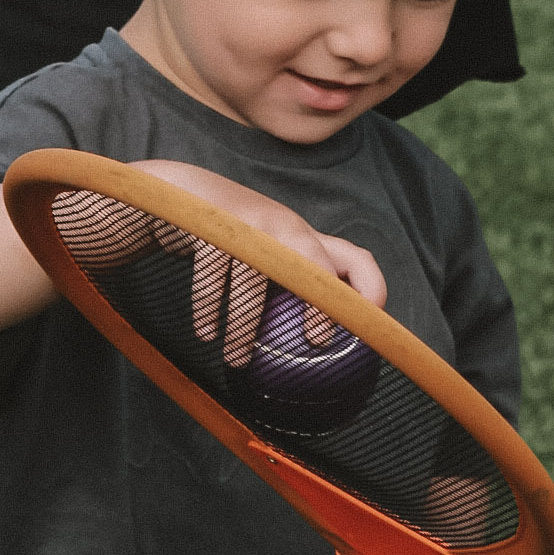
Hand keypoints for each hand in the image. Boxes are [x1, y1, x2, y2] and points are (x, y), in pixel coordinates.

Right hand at [133, 165, 385, 364]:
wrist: (184, 194)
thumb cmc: (238, 241)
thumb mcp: (274, 256)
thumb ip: (297, 287)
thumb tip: (315, 354)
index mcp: (306, 240)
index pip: (354, 259)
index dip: (369, 288)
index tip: (367, 321)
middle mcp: (285, 228)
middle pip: (314, 264)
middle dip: (320, 301)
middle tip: (316, 341)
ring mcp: (250, 225)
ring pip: (253, 281)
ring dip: (242, 327)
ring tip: (236, 360)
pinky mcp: (215, 227)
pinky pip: (213, 275)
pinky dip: (209, 308)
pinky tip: (206, 333)